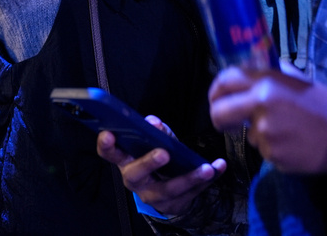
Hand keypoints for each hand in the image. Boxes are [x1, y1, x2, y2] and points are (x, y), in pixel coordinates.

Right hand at [96, 115, 224, 216]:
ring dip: (190, 177)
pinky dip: (210, 177)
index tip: (108, 134)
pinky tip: (220, 166)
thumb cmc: (155, 160)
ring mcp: (155, 195)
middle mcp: (136, 180)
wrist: (168, 194)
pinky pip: (195, 191)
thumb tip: (154, 123)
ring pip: (170, 188)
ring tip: (206, 168)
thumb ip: (155, 131)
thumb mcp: (152, 144)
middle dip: (149, 162)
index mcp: (126, 161)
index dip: (106, 145)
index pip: (110, 153)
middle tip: (163, 153)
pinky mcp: (176, 203)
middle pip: (137, 174)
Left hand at [208, 66, 326, 174]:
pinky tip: (295, 143)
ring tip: (288, 131)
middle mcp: (261, 104)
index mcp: (267, 81)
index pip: (225, 79)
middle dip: (218, 118)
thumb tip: (253, 68)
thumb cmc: (326, 105)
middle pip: (218, 112)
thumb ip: (274, 75)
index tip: (216, 97)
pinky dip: (274, 148)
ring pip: (247, 135)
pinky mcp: (272, 155)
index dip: (215, 89)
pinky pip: (264, 151)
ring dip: (259, 135)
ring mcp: (265, 132)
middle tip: (227, 123)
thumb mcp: (299, 80)